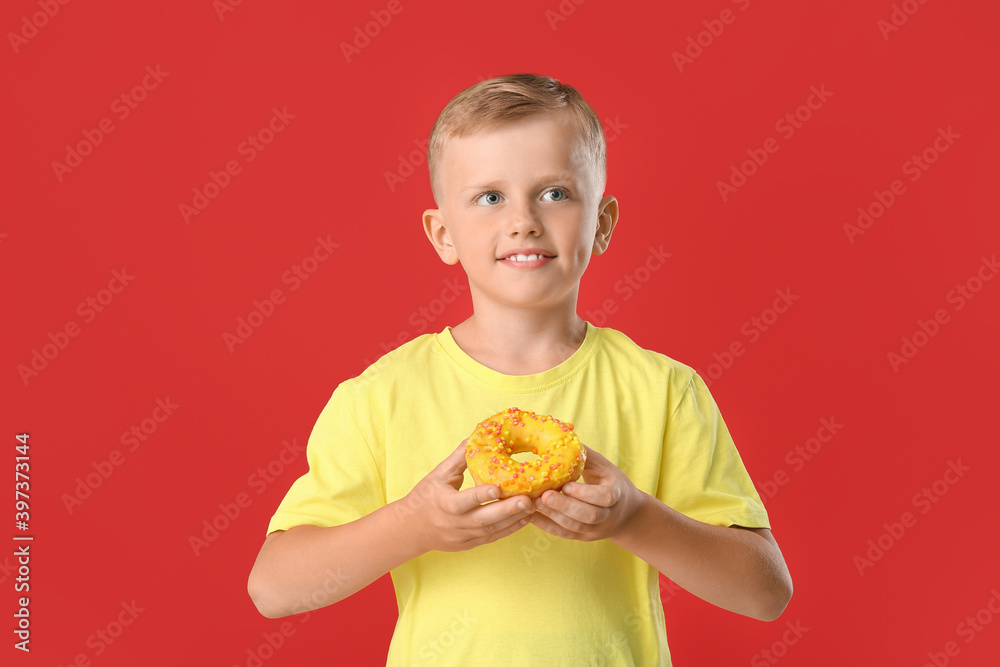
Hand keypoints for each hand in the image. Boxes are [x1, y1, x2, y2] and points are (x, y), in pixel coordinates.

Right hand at [399, 440, 535, 552]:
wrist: (412, 529)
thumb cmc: (425, 497)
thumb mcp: (438, 475)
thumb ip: (459, 459)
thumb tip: (476, 437)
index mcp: (444, 504)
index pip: (464, 501)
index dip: (480, 496)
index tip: (498, 488)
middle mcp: (454, 523)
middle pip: (484, 519)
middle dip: (507, 510)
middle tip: (529, 500)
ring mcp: (463, 536)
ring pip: (492, 530)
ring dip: (514, 519)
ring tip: (534, 507)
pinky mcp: (470, 544)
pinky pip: (493, 537)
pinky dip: (509, 529)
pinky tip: (525, 519)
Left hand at [530, 446, 644, 541]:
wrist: (626, 515)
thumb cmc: (611, 482)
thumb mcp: (604, 467)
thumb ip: (585, 455)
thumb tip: (562, 434)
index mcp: (616, 494)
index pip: (604, 497)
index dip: (585, 493)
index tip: (566, 485)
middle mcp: (608, 516)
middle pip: (588, 515)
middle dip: (565, 506)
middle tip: (544, 495)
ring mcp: (595, 530)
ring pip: (574, 527)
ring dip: (553, 516)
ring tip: (533, 503)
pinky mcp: (583, 537)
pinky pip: (564, 534)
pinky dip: (546, 526)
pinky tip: (530, 516)